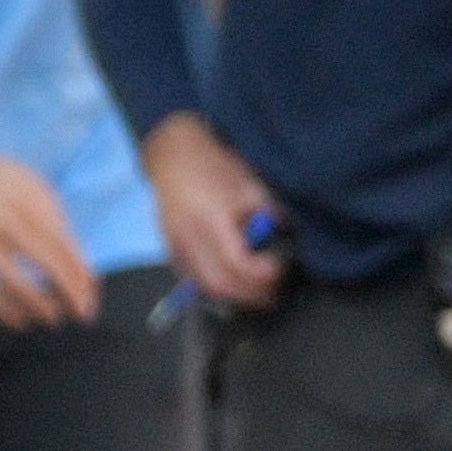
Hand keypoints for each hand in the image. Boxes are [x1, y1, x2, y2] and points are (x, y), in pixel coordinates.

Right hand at [0, 140, 94, 328]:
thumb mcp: (14, 174)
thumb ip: (42, 202)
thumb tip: (69, 243)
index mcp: (25, 196)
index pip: (62, 238)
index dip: (80, 268)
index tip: (91, 288)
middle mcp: (5, 218)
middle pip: (49, 262)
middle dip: (71, 292)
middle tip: (83, 313)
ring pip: (19, 283)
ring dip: (41, 306)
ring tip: (52, 319)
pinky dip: (4, 311)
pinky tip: (18, 321)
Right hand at [141, 113, 285, 310]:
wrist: (173, 155)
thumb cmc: (213, 165)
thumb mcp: (249, 183)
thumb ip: (267, 211)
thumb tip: (281, 235)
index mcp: (211, 218)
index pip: (237, 262)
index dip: (261, 273)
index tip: (279, 268)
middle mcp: (189, 237)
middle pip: (219, 284)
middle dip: (249, 294)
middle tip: (272, 293)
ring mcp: (176, 246)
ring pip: (203, 287)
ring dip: (231, 295)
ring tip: (254, 293)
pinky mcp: (170, 249)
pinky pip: (192, 279)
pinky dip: (213, 286)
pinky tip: (231, 282)